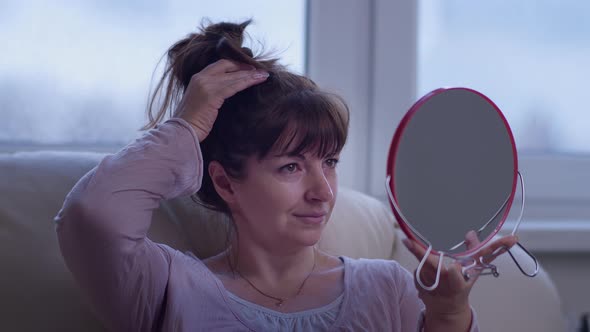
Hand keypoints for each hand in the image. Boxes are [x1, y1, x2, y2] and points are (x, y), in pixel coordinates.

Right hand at [173, 59, 268, 141]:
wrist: (181, 132)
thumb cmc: (191, 123)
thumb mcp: (200, 103)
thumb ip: (211, 94)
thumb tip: (227, 94)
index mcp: (197, 78)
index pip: (220, 65)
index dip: (235, 65)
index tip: (248, 68)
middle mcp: (201, 78)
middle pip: (228, 66)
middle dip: (245, 67)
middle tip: (260, 70)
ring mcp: (206, 85)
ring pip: (233, 76)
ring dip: (251, 75)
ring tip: (264, 75)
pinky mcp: (212, 95)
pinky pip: (234, 86)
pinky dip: (247, 82)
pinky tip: (258, 81)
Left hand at [402, 231, 517, 330]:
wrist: (447, 310)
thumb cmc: (461, 288)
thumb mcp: (473, 272)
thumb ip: (474, 252)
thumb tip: (470, 233)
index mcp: (457, 284)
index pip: (454, 273)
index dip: (454, 269)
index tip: (454, 266)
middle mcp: (441, 286)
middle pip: (429, 265)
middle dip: (417, 251)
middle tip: (407, 240)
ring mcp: (427, 287)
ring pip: (422, 264)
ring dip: (425, 259)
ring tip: (435, 265)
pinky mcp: (417, 286)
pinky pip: (418, 269)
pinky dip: (422, 267)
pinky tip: (429, 273)